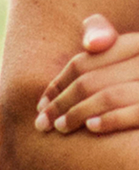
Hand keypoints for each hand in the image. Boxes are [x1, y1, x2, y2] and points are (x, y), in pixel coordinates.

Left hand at [35, 14, 138, 133]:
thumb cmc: (137, 80)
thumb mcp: (128, 59)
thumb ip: (107, 42)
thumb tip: (92, 44)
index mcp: (135, 44)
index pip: (84, 61)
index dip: (58, 83)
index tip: (40, 104)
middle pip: (91, 79)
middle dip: (61, 102)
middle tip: (42, 123)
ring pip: (109, 95)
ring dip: (79, 114)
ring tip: (61, 127)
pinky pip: (135, 111)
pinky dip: (111, 119)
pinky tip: (92, 128)